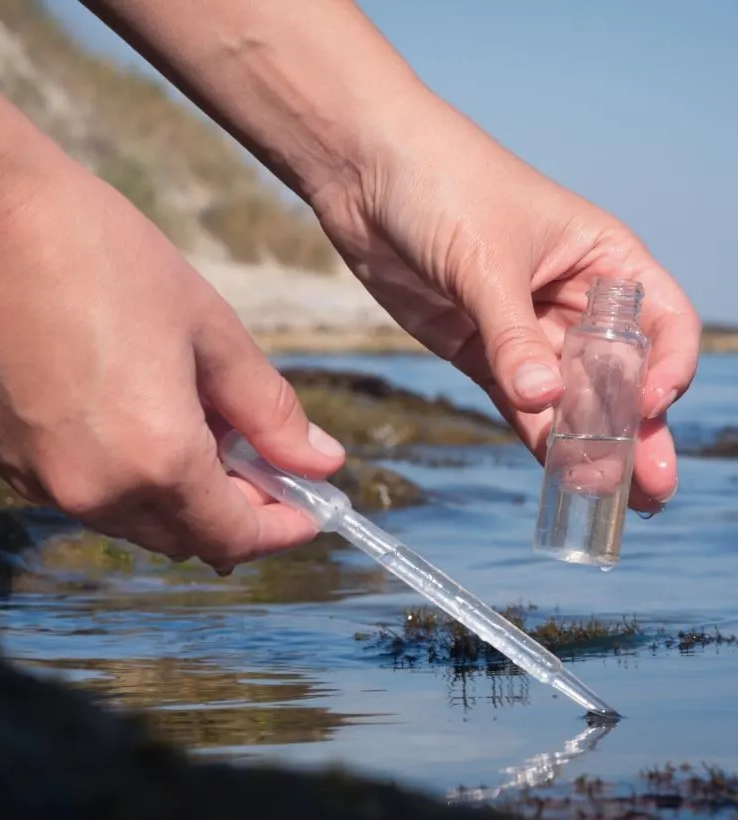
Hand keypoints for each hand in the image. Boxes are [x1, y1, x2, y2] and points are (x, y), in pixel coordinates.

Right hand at [0, 160, 344, 569]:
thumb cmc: (106, 259)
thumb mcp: (212, 334)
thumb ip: (271, 412)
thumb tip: (324, 461)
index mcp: (155, 461)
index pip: (234, 537)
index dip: (281, 529)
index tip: (312, 509)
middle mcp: (95, 491)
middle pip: (187, 538)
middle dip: (238, 511)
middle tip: (268, 462)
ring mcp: (42, 482)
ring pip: (139, 521)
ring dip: (186, 496)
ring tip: (209, 431)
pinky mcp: (8, 460)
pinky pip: (93, 495)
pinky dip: (135, 481)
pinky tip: (148, 425)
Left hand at [310, 95, 698, 512]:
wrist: (365, 171)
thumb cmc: (442, 182)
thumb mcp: (484, 258)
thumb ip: (513, 334)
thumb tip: (545, 401)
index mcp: (600, 257)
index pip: (658, 321)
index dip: (664, 368)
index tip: (649, 404)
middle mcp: (569, 296)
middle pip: (615, 371)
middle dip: (633, 427)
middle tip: (650, 487)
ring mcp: (522, 326)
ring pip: (564, 396)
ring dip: (584, 443)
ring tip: (605, 495)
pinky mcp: (477, 347)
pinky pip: (514, 399)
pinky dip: (533, 432)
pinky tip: (555, 469)